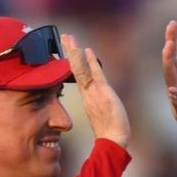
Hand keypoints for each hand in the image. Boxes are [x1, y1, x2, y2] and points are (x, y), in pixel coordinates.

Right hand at [61, 33, 129, 147]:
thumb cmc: (108, 129)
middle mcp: (87, 92)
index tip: (66, 48)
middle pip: (74, 68)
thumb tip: (95, 99)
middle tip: (62, 36)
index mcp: (86, 96)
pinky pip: (94, 74)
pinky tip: (86, 50)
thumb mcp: (100, 112)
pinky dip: (90, 62)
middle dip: (69, 51)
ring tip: (68, 37)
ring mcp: (93, 92)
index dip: (71, 60)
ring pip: (80, 68)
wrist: (113, 140)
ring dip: (74, 52)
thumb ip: (96, 103)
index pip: (76, 74)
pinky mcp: (102, 93)